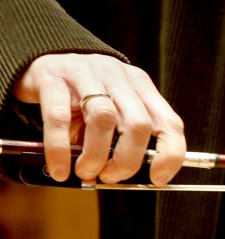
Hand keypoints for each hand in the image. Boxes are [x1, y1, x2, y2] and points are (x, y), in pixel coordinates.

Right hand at [12, 53, 185, 185]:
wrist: (41, 60)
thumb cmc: (81, 95)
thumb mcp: (110, 111)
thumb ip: (118, 139)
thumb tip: (115, 177)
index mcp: (140, 86)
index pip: (169, 122)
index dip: (170, 154)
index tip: (158, 178)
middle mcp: (118, 77)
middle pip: (138, 124)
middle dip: (127, 160)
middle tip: (111, 177)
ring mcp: (86, 74)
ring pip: (103, 119)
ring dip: (96, 155)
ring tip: (86, 171)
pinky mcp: (53, 78)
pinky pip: (59, 118)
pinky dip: (60, 150)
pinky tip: (60, 168)